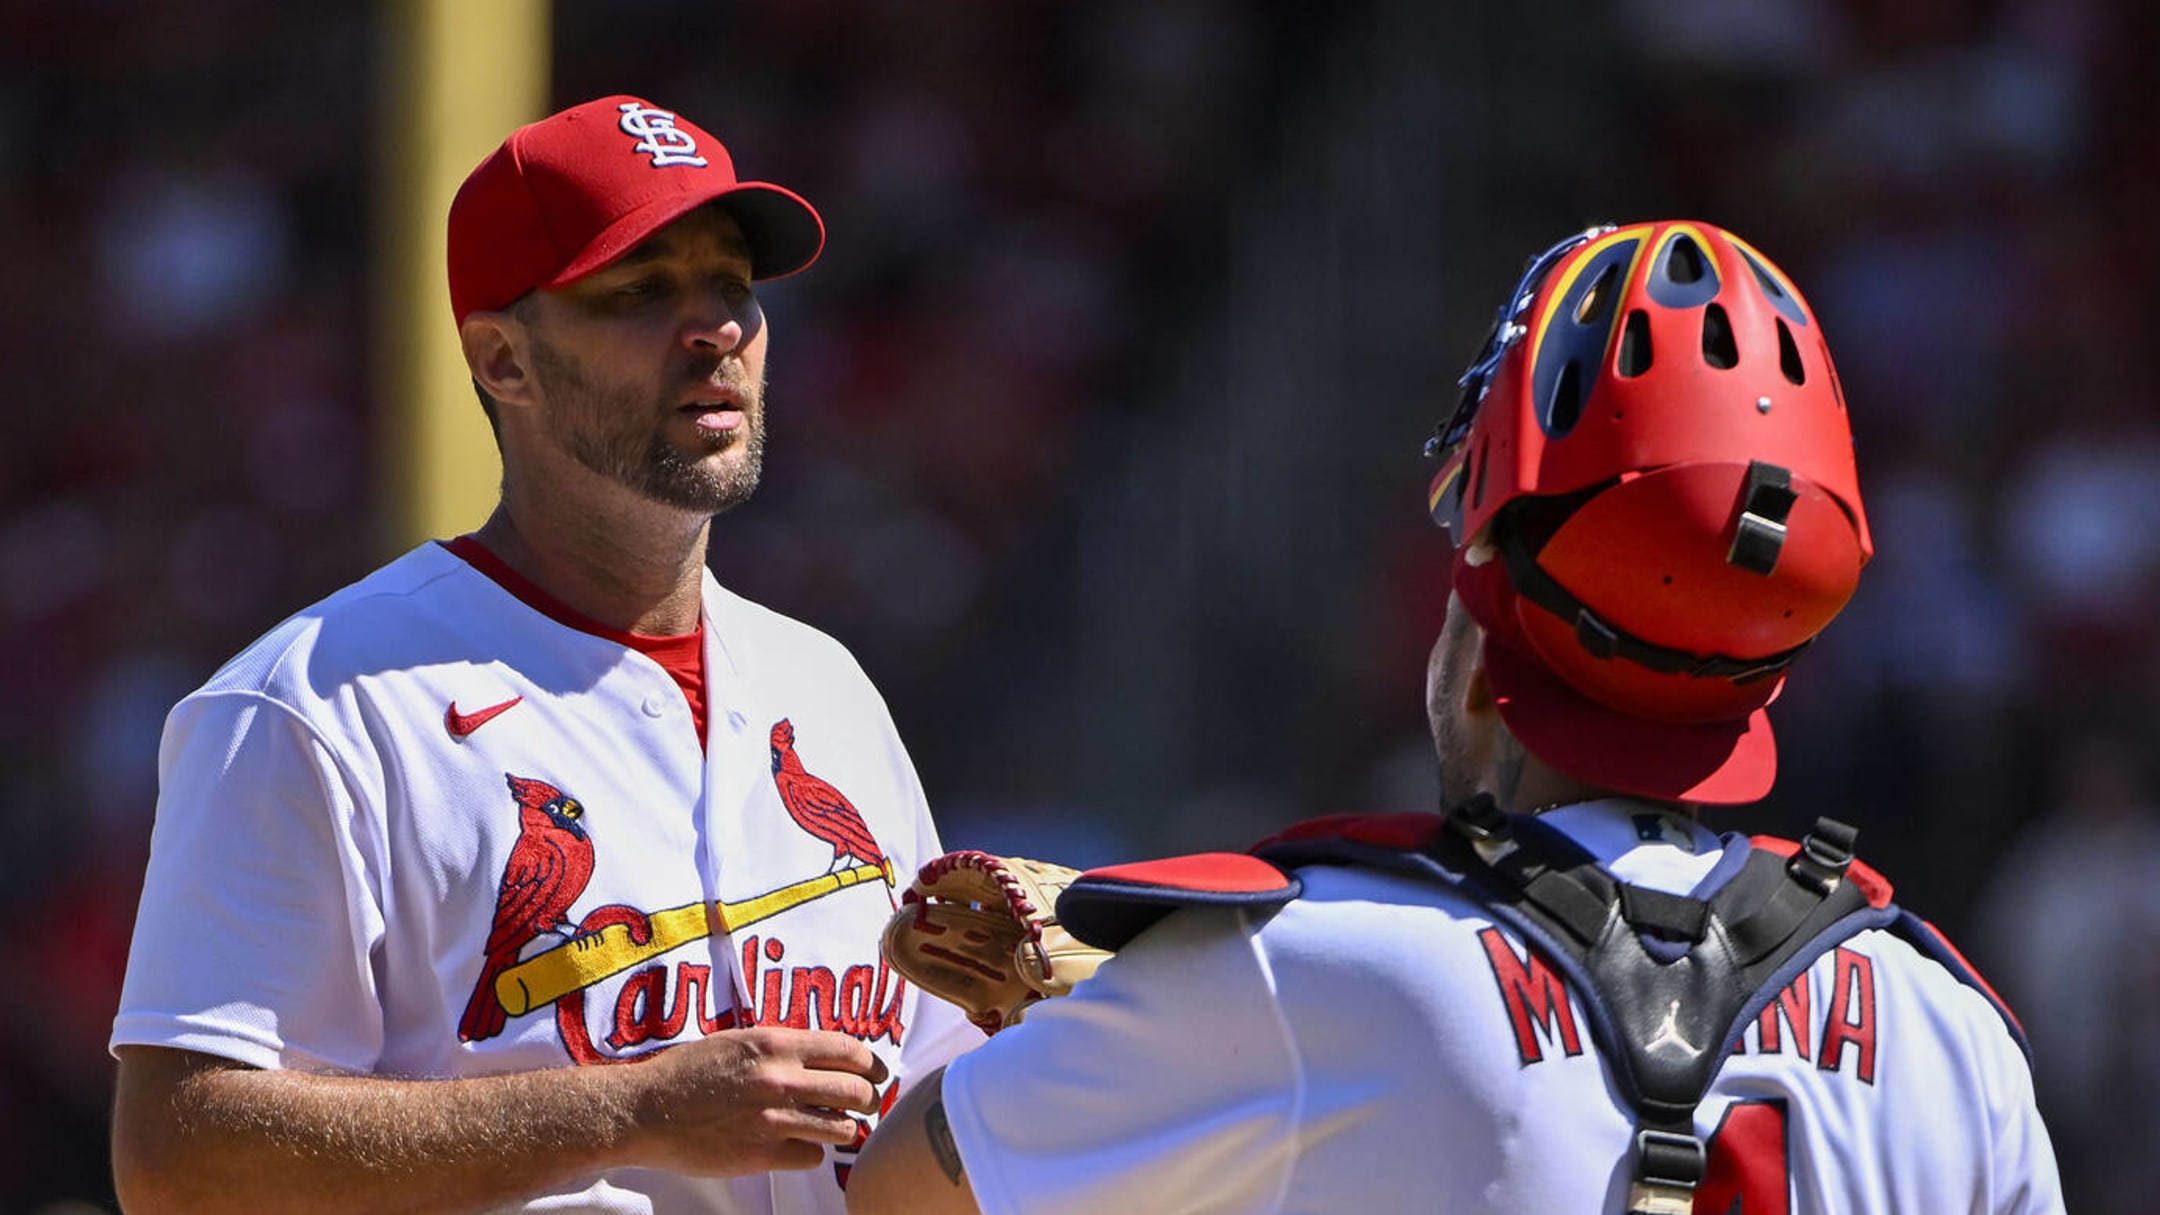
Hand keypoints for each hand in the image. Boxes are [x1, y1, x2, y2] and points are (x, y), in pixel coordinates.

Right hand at [618, 1027, 890, 1175]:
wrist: (647, 1109)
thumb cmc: (689, 1071)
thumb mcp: (740, 1040)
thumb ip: (783, 1046)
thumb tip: (825, 1056)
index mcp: (776, 1043)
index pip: (848, 1049)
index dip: (871, 1063)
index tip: (877, 1072)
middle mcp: (781, 1078)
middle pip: (855, 1090)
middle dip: (869, 1099)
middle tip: (867, 1104)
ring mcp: (773, 1119)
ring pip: (842, 1127)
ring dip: (846, 1129)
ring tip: (839, 1129)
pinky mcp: (762, 1154)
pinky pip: (812, 1157)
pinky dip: (812, 1154)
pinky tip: (799, 1147)